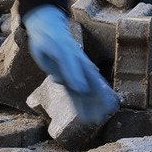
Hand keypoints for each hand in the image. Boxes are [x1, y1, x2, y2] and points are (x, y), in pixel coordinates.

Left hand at [23, 4, 118, 124]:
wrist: (46, 31)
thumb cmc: (48, 39)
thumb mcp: (51, 50)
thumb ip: (62, 67)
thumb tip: (68, 84)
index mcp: (75, 59)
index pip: (86, 74)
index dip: (92, 88)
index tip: (92, 98)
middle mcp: (79, 67)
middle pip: (91, 86)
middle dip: (98, 100)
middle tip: (105, 114)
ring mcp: (74, 73)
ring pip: (84, 92)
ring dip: (89, 106)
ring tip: (95, 120)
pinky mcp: (67, 78)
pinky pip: (73, 94)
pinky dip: (78, 104)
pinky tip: (83, 116)